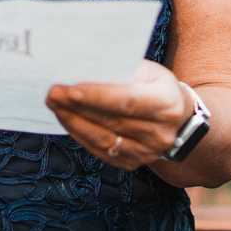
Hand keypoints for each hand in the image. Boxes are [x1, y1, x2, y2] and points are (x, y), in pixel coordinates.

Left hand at [45, 59, 191, 170]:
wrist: (178, 118)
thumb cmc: (156, 86)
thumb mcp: (148, 71)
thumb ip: (121, 70)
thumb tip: (82, 67)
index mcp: (167, 103)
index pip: (127, 101)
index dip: (97, 96)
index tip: (69, 89)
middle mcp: (160, 133)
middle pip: (111, 121)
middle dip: (77, 107)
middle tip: (52, 93)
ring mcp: (147, 153)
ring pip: (103, 139)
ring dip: (74, 122)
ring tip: (54, 105)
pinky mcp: (134, 163)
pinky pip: (101, 151)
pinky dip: (81, 135)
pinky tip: (67, 120)